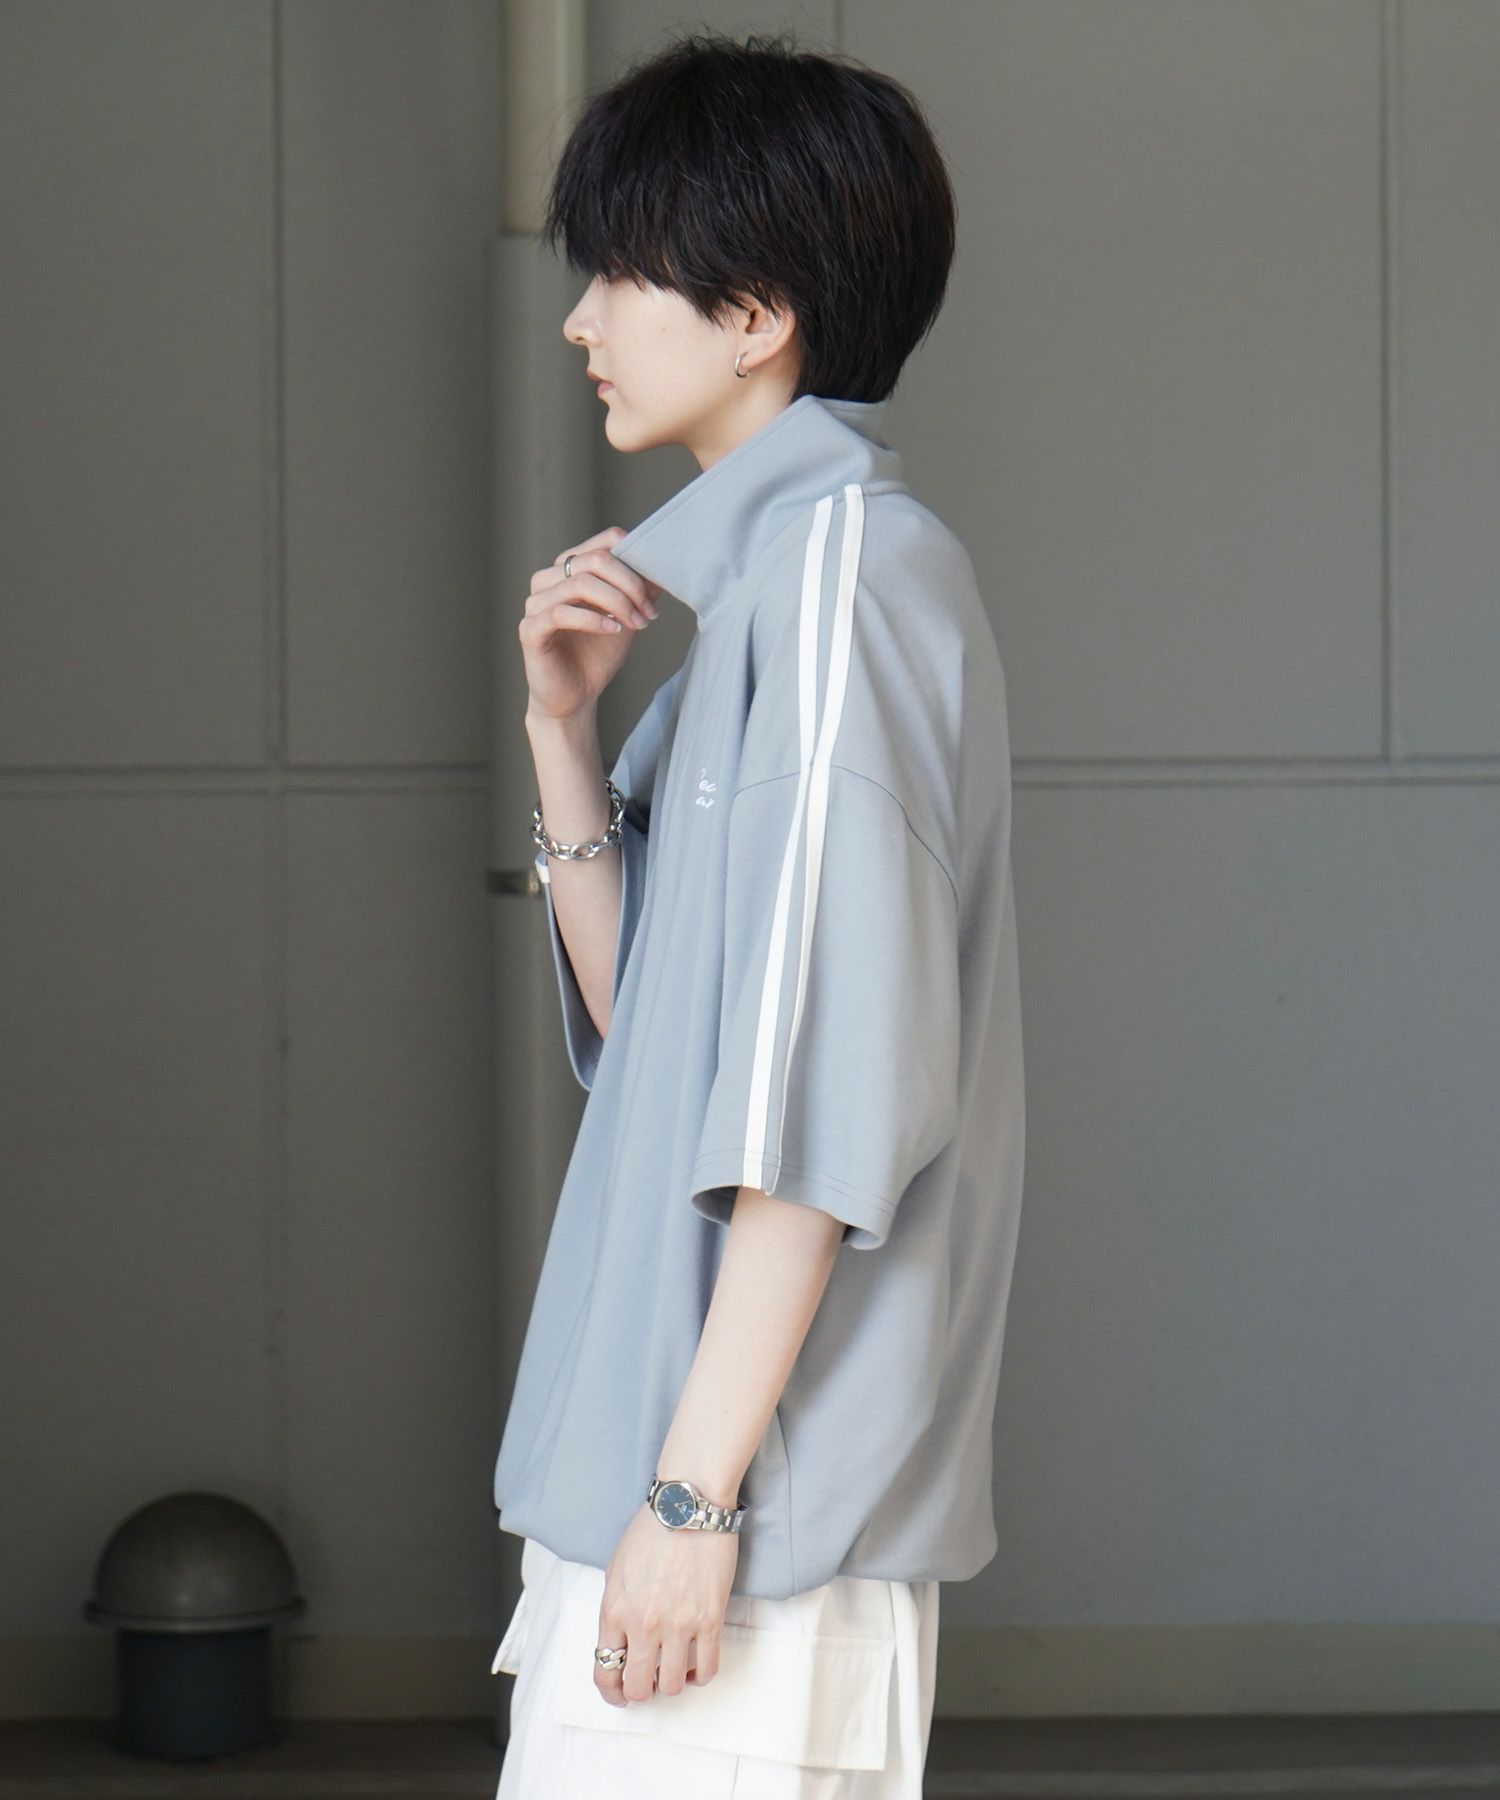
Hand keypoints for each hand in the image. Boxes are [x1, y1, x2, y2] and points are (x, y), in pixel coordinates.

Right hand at [520, 526, 660, 722]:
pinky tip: (612, 630)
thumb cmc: (597, 655)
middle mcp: (548, 579)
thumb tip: (664, 566)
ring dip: (617, 603)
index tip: (654, 591)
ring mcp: (536, 603)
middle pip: (595, 559)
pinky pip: (561, 613)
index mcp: (570, 568)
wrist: (575, 697)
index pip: (605, 541)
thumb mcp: (627, 617)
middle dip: (630, 585)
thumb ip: (641, 591)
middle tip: (648, 614)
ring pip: (579, 583)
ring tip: (636, 624)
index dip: (635, 561)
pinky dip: (593, 619)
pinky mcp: (530, 629)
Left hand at [593, 1502, 738, 1705]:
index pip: (605, 1672)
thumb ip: (616, 1608)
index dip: (612, 1692)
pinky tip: (696, 1663)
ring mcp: (678, 1624)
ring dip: (671, 1683)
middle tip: (649, 1681)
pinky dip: (700, 1676)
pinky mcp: (710, 1619)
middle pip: (638, 1687)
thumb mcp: (616, 1568)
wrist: (688, 1505)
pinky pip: (707, 1669)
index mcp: (615, 1610)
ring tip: (674, 1669)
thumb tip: (621, 1639)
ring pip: (673, 1685)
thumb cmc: (651, 1529)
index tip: (619, 1693)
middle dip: (641, 1691)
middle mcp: (643, 1624)